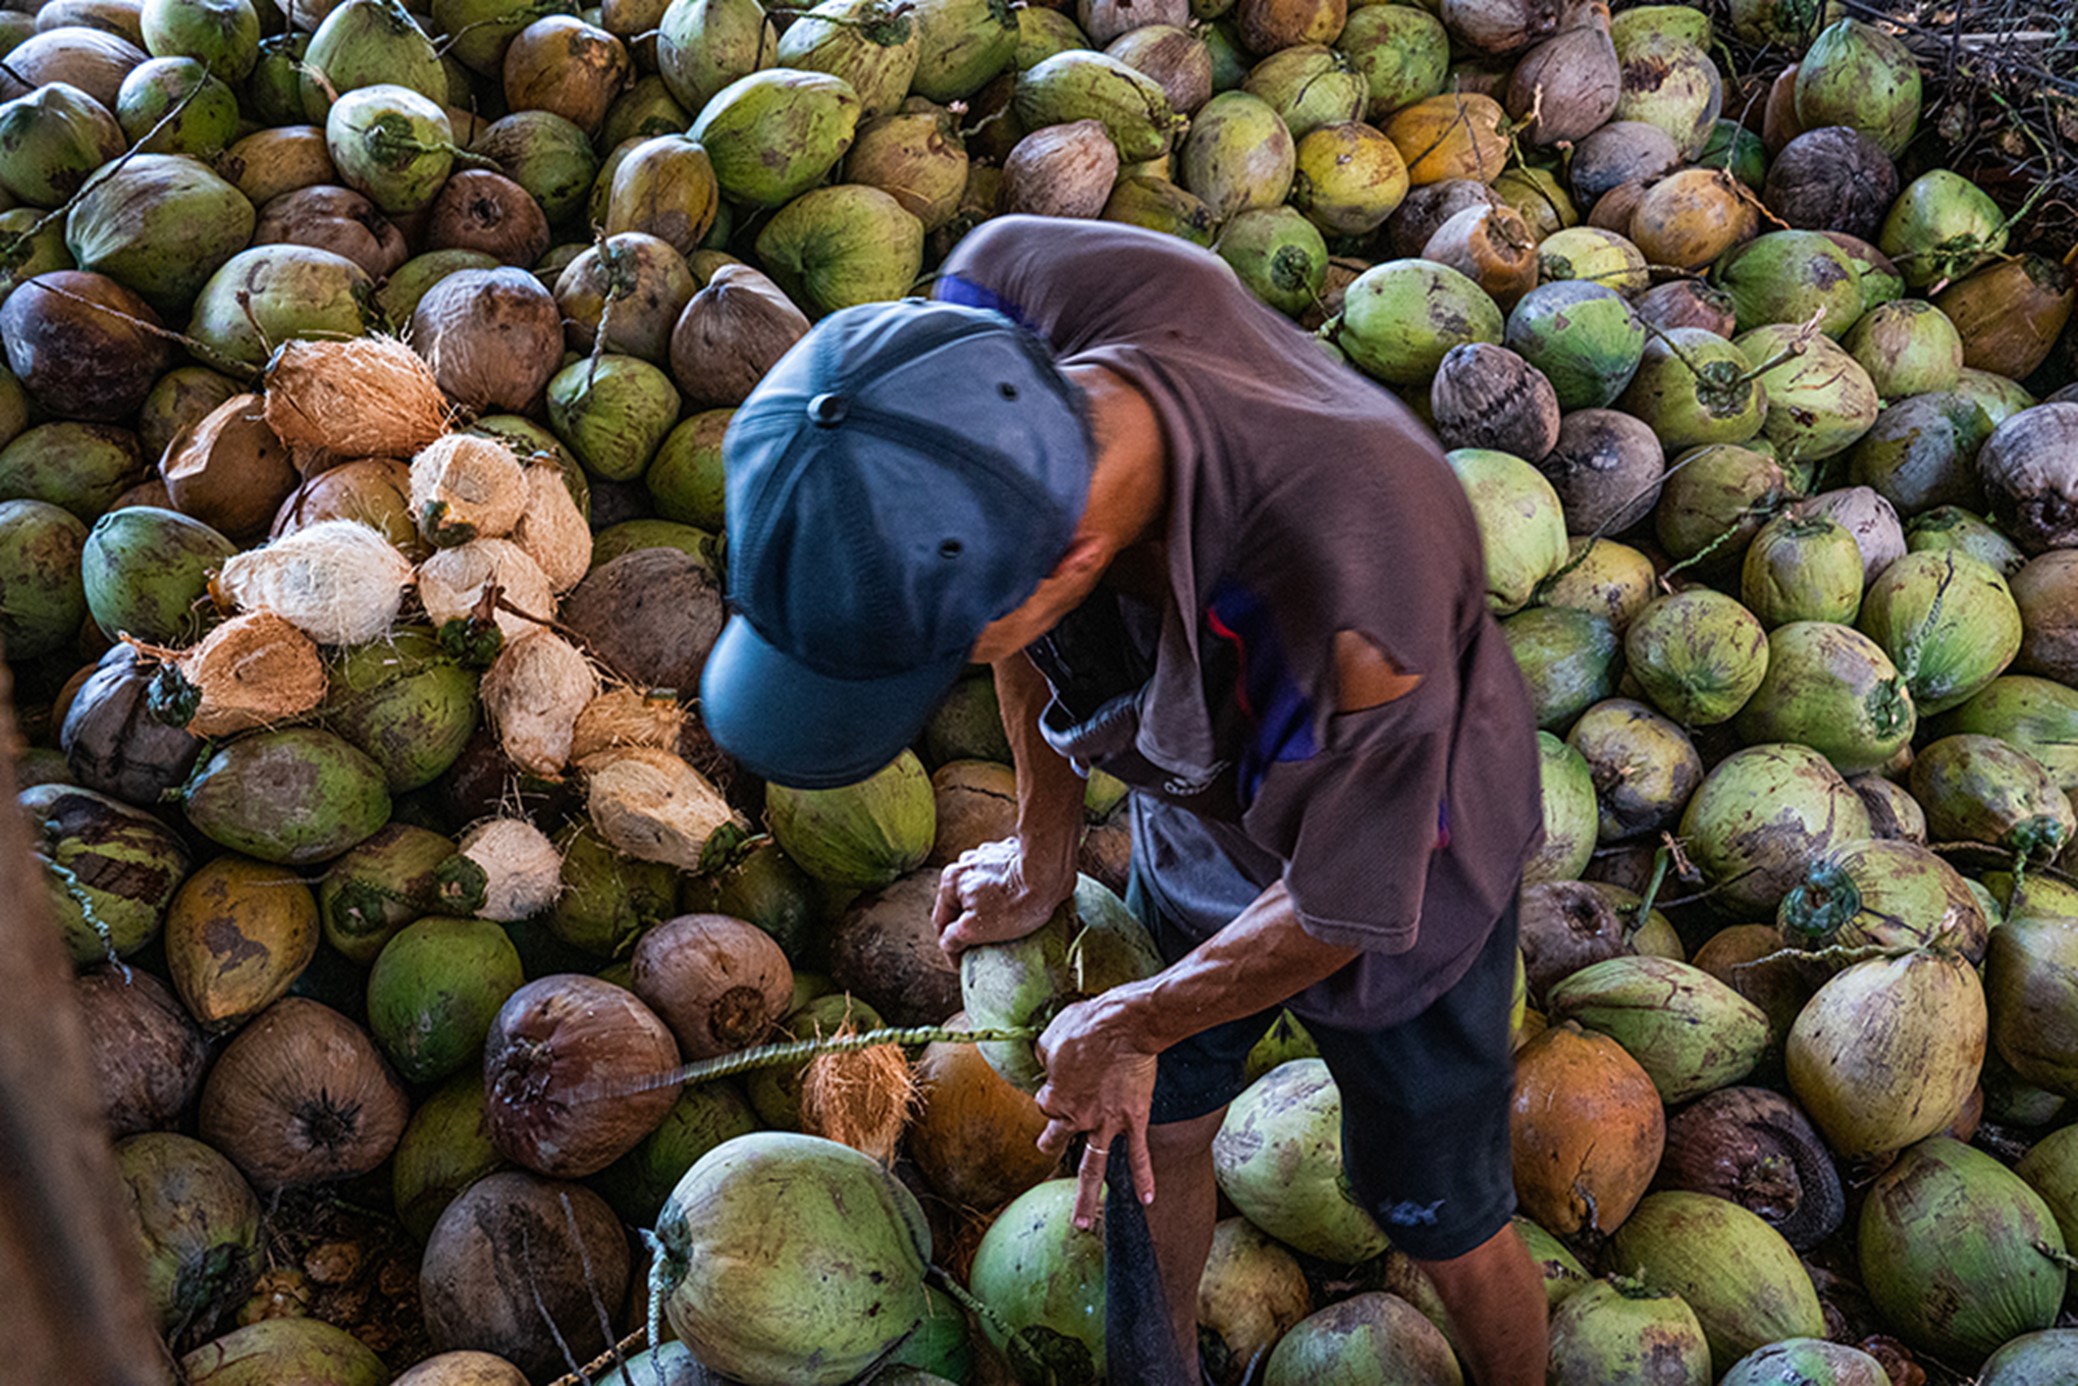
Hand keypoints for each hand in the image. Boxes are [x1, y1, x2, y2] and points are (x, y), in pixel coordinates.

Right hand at [932, 838, 1072, 957]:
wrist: (1050, 871)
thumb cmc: (1015, 901)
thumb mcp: (975, 929)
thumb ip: (953, 937)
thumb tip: (947, 943)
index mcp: (951, 880)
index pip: (941, 921)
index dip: (950, 947)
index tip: (962, 963)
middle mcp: (966, 863)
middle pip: (961, 904)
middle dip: (968, 925)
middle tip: (982, 946)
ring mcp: (989, 856)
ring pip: (981, 891)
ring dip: (987, 909)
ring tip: (1004, 927)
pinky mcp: (1011, 854)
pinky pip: (1002, 881)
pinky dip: (1005, 894)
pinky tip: (1018, 906)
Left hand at [1033, 993, 1159, 1229]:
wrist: (1126, 1025)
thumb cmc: (1087, 1025)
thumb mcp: (1051, 1036)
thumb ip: (1045, 1058)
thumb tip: (1046, 1062)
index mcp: (1054, 1098)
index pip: (1045, 1106)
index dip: (1050, 1093)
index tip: (1058, 1079)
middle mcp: (1076, 1118)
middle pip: (1057, 1138)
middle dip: (1050, 1144)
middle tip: (1046, 1148)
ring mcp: (1106, 1124)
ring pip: (1093, 1168)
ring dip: (1086, 1197)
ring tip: (1081, 1223)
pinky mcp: (1134, 1121)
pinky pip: (1139, 1156)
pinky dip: (1144, 1179)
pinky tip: (1147, 1200)